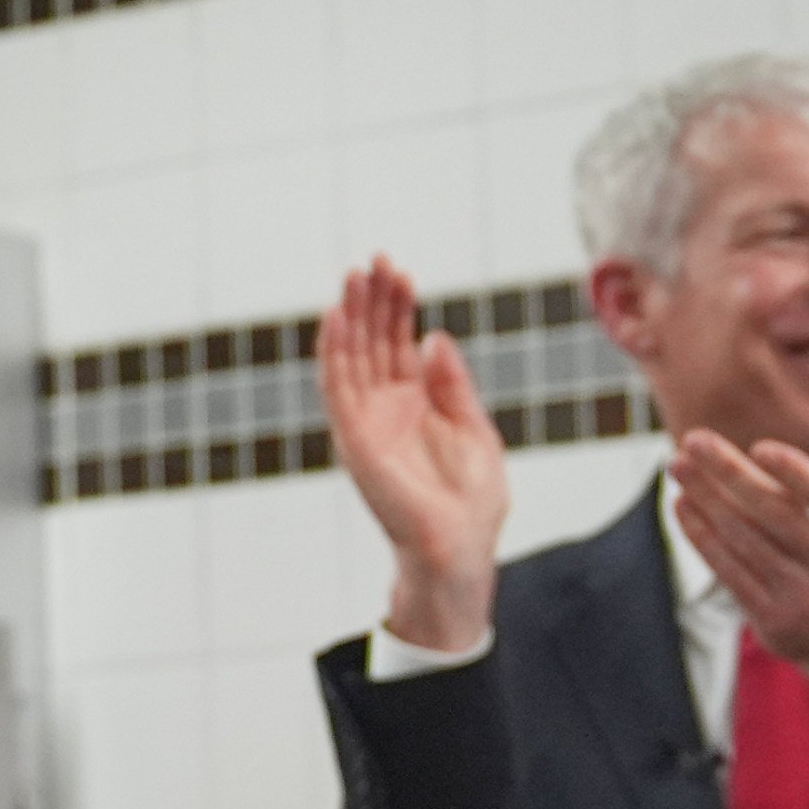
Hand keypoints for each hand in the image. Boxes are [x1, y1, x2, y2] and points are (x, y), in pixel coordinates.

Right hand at [318, 258, 508, 650]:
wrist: (459, 548)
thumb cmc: (473, 502)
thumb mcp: (475, 430)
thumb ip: (452, 385)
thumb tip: (432, 336)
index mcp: (416, 404)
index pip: (399, 343)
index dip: (399, 307)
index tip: (401, 272)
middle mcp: (385, 408)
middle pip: (373, 342)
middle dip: (373, 301)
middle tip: (375, 260)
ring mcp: (367, 421)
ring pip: (352, 356)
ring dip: (351, 316)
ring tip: (355, 275)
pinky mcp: (354, 438)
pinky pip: (337, 387)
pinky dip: (333, 350)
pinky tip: (336, 316)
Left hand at [670, 395, 808, 715]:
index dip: (798, 475)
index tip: (760, 447)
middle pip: (777, 516)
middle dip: (730, 475)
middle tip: (693, 440)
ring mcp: (806, 597)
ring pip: (746, 541)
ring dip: (707, 500)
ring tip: (678, 465)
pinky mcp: (773, 618)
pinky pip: (729, 570)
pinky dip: (702, 536)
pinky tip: (683, 504)